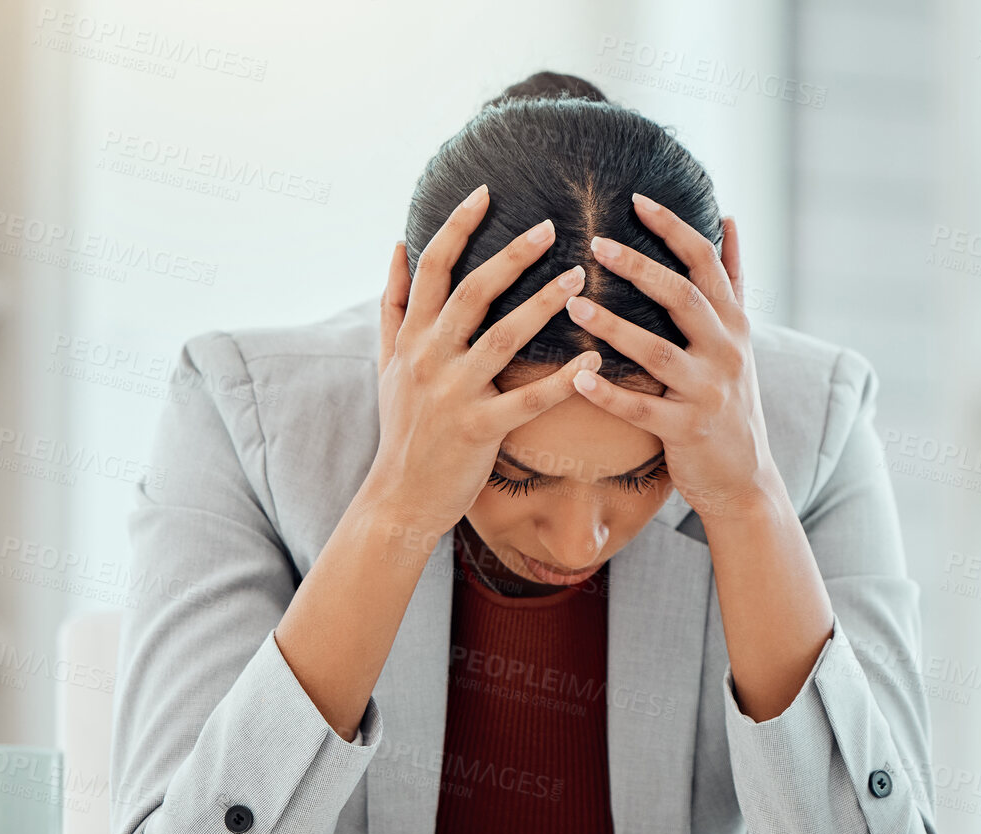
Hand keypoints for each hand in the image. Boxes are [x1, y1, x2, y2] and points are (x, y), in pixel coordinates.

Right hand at [365, 184, 598, 535]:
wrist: (399, 495)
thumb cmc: (403, 425)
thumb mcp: (387, 359)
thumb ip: (394, 302)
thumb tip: (398, 243)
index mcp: (413, 335)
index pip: (433, 267)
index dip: (456, 226)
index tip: (486, 191)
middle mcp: (429, 357)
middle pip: (472, 291)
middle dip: (512, 254)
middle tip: (551, 225)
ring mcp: (453, 393)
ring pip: (502, 337)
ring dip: (542, 303)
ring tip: (579, 276)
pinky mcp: (479, 430)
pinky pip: (526, 400)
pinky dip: (562, 380)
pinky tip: (593, 360)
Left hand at [566, 196, 781, 518]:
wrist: (745, 477)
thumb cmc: (729, 399)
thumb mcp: (740, 337)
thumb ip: (732, 280)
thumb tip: (729, 218)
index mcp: (733, 323)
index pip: (706, 263)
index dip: (674, 228)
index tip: (637, 199)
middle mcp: (726, 351)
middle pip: (683, 298)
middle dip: (640, 268)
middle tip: (596, 244)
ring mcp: (708, 392)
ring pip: (658, 352)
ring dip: (614, 327)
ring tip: (573, 306)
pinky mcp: (688, 431)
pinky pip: (643, 410)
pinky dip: (611, 394)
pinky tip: (580, 378)